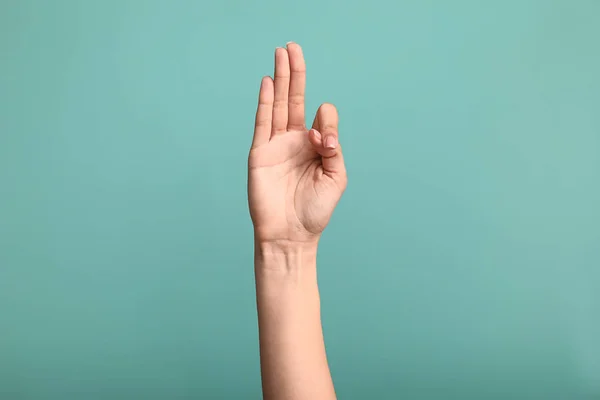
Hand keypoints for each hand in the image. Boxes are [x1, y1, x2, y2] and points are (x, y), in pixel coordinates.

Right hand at [248, 43, 346, 244]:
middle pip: (295, 99)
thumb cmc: (315, 211)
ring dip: (281, 79)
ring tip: (281, 53)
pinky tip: (269, 82)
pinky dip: (266, 102)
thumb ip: (334, 149)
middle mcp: (295, 142)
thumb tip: (323, 122)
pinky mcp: (260, 153)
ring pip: (278, 105)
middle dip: (296, 73)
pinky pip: (263, 122)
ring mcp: (276, 146)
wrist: (290, 235)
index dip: (327, 122)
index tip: (326, 142)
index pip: (322, 118)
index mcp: (315, 147)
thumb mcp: (336, 178)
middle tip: (293, 47)